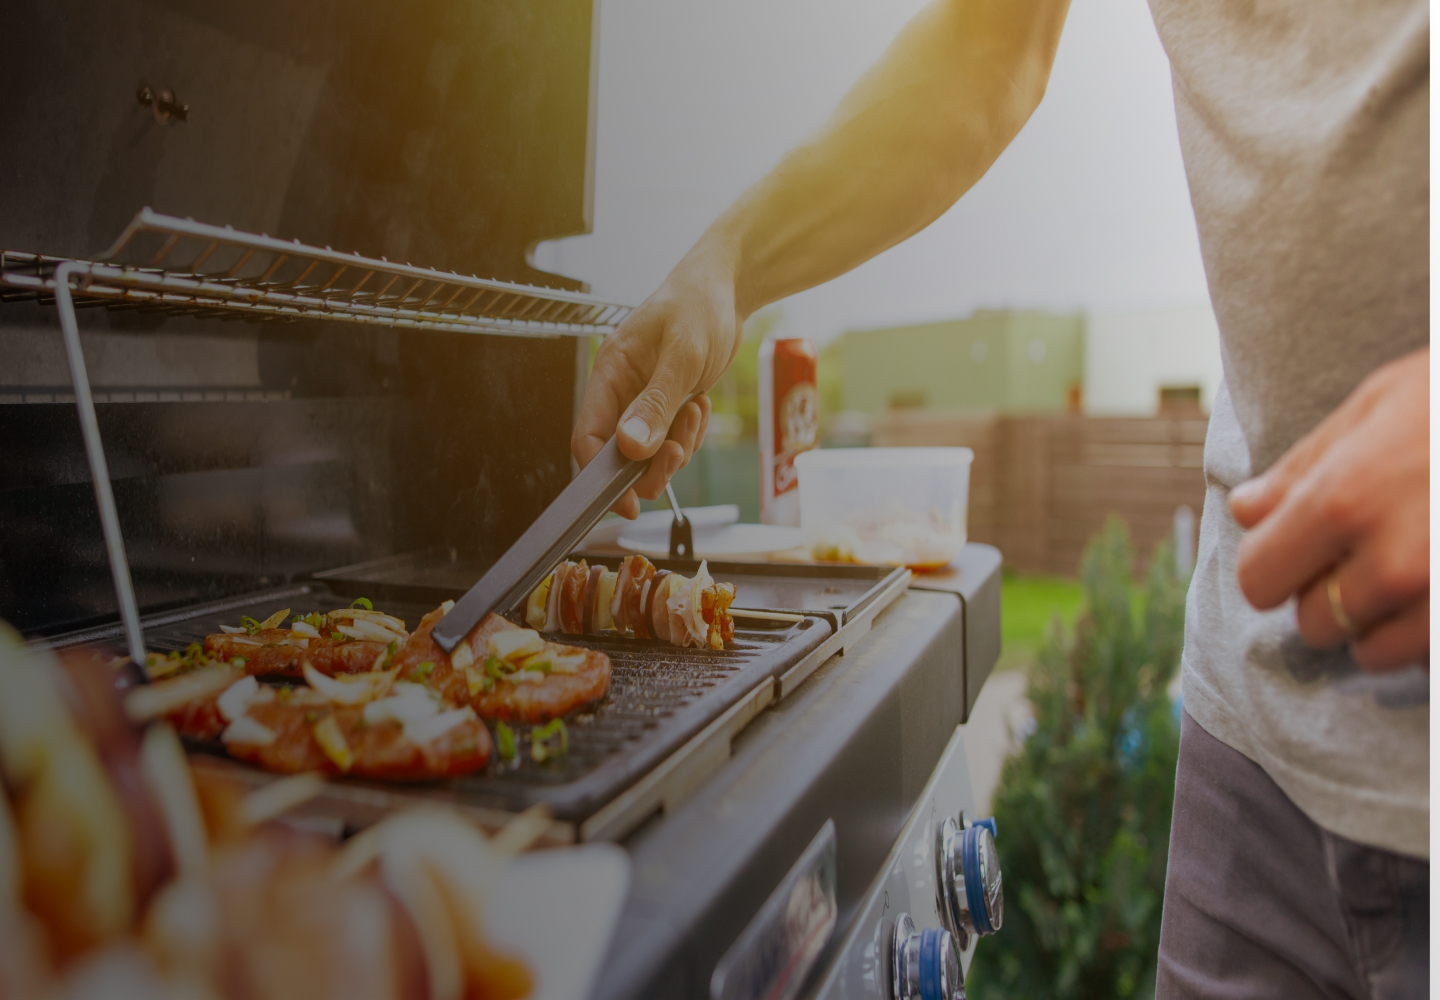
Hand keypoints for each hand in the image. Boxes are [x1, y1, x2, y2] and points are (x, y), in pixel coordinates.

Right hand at [571, 245, 739, 517]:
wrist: (729, 289)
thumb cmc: (699, 304)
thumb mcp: (681, 354)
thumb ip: (656, 402)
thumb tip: (631, 447)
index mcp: (609, 374)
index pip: (588, 437)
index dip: (601, 476)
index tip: (626, 503)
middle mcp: (621, 392)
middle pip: (619, 456)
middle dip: (650, 464)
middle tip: (678, 451)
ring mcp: (644, 401)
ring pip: (648, 454)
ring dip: (676, 447)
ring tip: (694, 412)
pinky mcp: (667, 407)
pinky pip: (671, 442)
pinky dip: (689, 436)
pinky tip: (698, 406)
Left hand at [1230, 347, 1428, 670]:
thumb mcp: (1380, 403)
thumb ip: (1303, 466)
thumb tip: (1245, 512)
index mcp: (1344, 500)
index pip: (1259, 579)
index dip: (1273, 565)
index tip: (1295, 550)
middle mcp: (1392, 562)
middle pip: (1313, 623)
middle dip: (1328, 594)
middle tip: (1366, 551)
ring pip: (1372, 653)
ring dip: (1380, 622)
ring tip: (1414, 566)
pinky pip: (1427, 660)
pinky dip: (1428, 633)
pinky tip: (1439, 587)